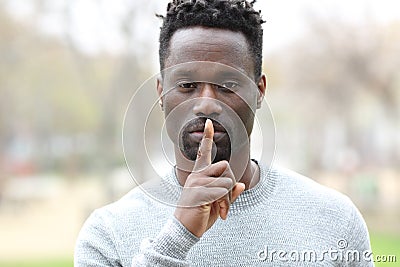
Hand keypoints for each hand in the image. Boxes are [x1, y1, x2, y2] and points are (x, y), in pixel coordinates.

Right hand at [174, 119, 244, 237]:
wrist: (185, 230)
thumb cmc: (200, 215)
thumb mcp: (217, 204)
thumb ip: (229, 194)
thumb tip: (242, 185)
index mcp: (199, 175)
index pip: (203, 152)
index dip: (207, 136)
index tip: (209, 122)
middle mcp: (197, 175)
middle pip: (225, 166)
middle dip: (230, 184)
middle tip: (224, 203)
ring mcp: (198, 182)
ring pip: (227, 180)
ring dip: (228, 198)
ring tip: (221, 210)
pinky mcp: (200, 192)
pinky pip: (223, 191)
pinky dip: (226, 204)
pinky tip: (220, 214)